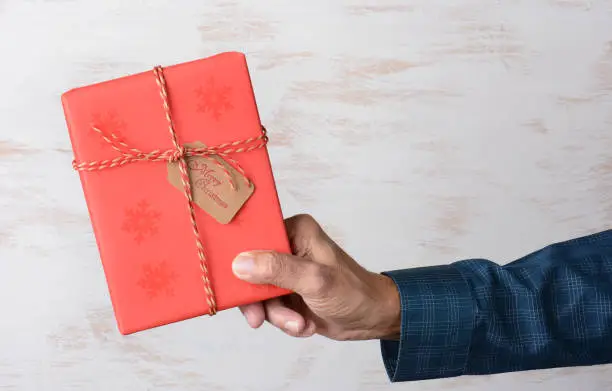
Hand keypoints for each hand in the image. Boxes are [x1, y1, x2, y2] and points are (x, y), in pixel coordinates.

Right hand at [231, 214, 400, 340]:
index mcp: (295, 231)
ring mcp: (287, 271)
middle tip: (263, 318)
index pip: (255, 239)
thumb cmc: (353, 292)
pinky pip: (269, 307)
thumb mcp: (314, 280)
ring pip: (259, 293)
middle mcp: (288, 247)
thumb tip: (241, 263)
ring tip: (299, 323)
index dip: (241, 262)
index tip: (239, 287)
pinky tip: (304, 324)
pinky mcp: (287, 291)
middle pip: (251, 270)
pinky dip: (283, 320)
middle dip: (261, 300)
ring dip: (276, 314)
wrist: (371, 318)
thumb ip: (278, 269)